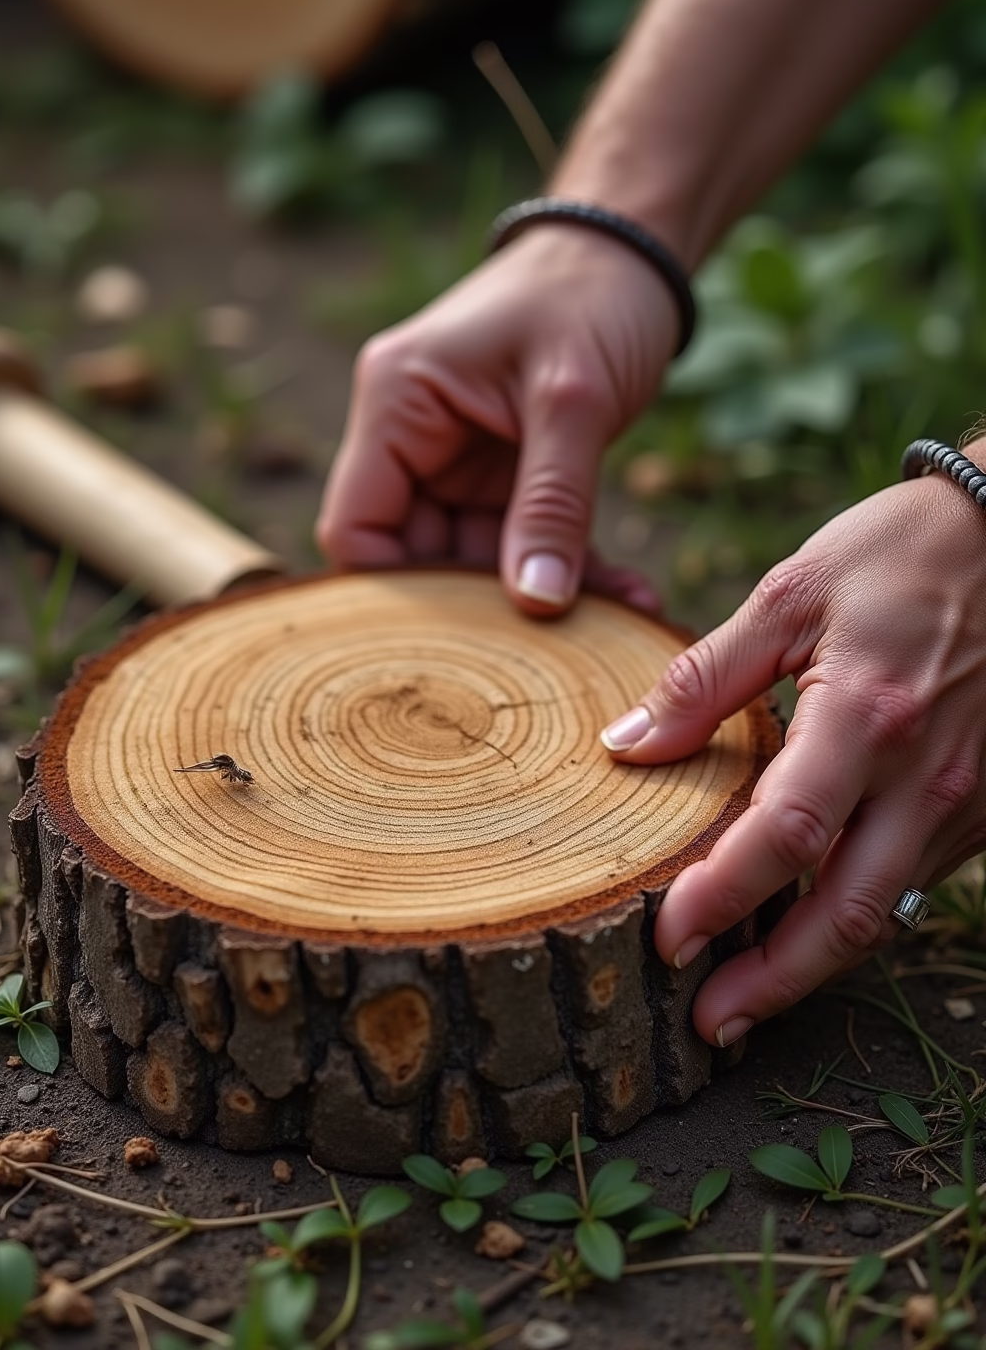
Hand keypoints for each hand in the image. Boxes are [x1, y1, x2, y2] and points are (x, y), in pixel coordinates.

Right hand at [317, 225, 678, 613]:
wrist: (633, 254)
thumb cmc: (590, 297)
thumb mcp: (571, 401)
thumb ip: (550, 504)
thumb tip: (536, 604)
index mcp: (394, 404)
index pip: (356, 530)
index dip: (396, 592)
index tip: (467, 637)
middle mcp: (411, 437)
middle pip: (415, 556)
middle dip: (483, 606)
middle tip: (554, 645)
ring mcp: (456, 459)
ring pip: (475, 560)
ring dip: (540, 596)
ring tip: (618, 624)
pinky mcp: (503, 473)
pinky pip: (520, 541)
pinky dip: (567, 569)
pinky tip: (627, 599)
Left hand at [600, 470, 985, 1045]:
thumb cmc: (899, 554)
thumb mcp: (791, 594)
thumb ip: (706, 677)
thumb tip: (627, 745)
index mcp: (867, 719)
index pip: (785, 836)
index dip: (722, 897)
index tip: (666, 937)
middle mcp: (924, 778)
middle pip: (847, 915)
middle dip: (773, 982)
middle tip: (709, 1022)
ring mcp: (964, 799)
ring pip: (886, 910)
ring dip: (814, 961)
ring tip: (747, 991)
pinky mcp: (982, 804)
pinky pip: (915, 879)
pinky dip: (857, 911)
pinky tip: (809, 919)